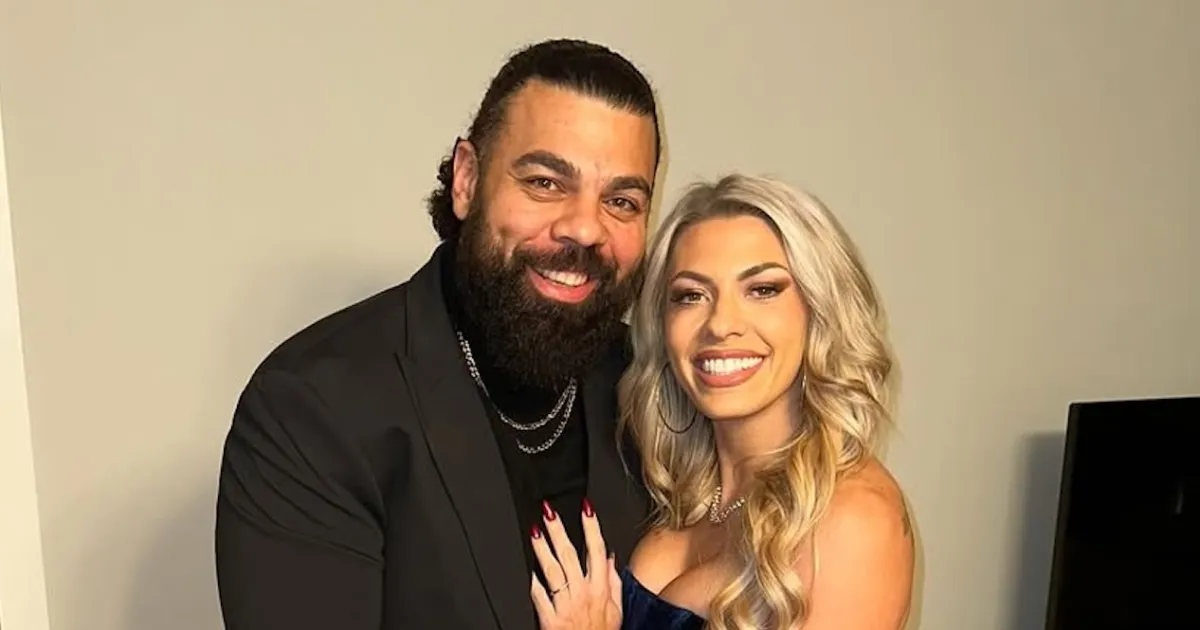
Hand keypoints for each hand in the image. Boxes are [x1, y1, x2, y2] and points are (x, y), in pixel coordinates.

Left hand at [530, 499, 621, 629]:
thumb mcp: (616, 609)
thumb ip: (613, 581)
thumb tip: (609, 557)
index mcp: (600, 589)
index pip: (596, 550)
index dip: (591, 527)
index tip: (585, 508)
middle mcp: (583, 593)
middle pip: (569, 554)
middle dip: (559, 530)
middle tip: (549, 511)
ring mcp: (565, 605)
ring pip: (552, 570)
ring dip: (542, 549)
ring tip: (534, 531)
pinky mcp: (550, 619)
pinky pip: (539, 597)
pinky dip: (533, 583)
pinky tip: (527, 570)